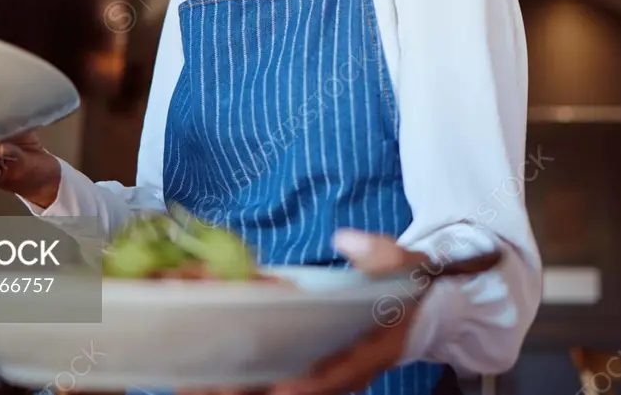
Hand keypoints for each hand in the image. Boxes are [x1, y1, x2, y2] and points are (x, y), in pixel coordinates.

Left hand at [181, 230, 430, 394]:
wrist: (429, 308)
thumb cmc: (416, 287)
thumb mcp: (408, 265)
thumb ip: (383, 256)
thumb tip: (345, 240)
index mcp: (366, 353)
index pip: (327, 377)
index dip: (296, 385)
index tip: (263, 385)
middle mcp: (342, 371)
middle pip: (290, 391)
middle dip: (246, 390)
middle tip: (200, 383)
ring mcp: (327, 371)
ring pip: (278, 387)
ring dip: (238, 384)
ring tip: (190, 378)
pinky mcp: (314, 364)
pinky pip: (277, 375)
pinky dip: (247, 373)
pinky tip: (211, 363)